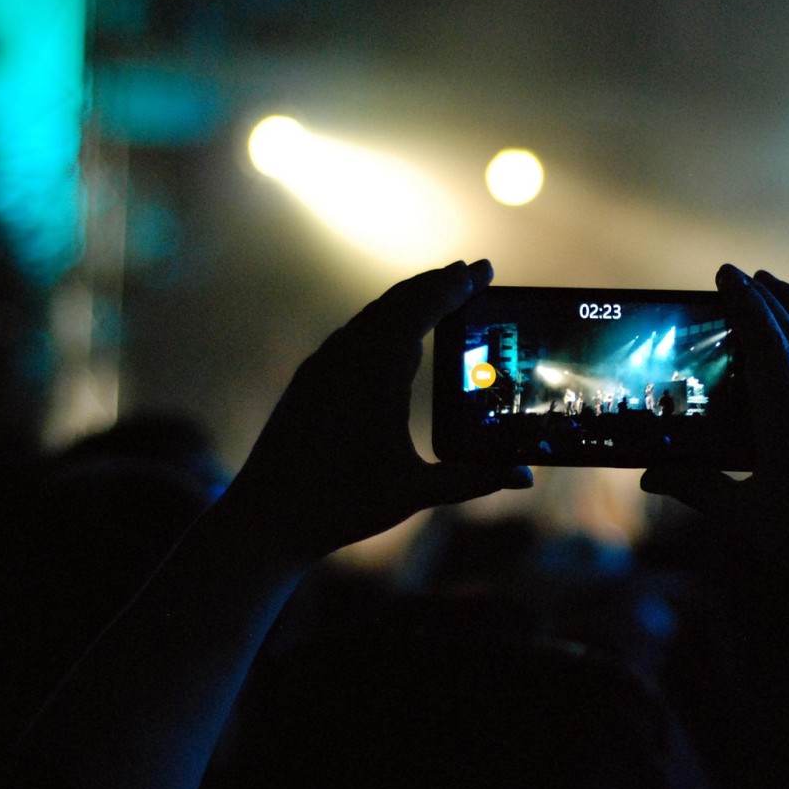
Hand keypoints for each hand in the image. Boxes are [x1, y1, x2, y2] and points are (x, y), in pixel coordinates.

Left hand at [224, 259, 531, 562]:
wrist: (264, 518)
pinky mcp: (310, 378)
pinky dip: (383, 319)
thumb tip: (524, 477)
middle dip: (438, 284)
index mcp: (375, 373)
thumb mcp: (414, 493)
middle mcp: (347, 357)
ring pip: (373, 314)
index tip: (484, 270)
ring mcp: (324, 364)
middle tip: (472, 272)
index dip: (456, 287)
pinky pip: (352, 333)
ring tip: (440, 293)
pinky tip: (392, 333)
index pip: (422, 309)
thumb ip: (472, 480)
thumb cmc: (340, 505)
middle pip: (399, 301)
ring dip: (409, 299)